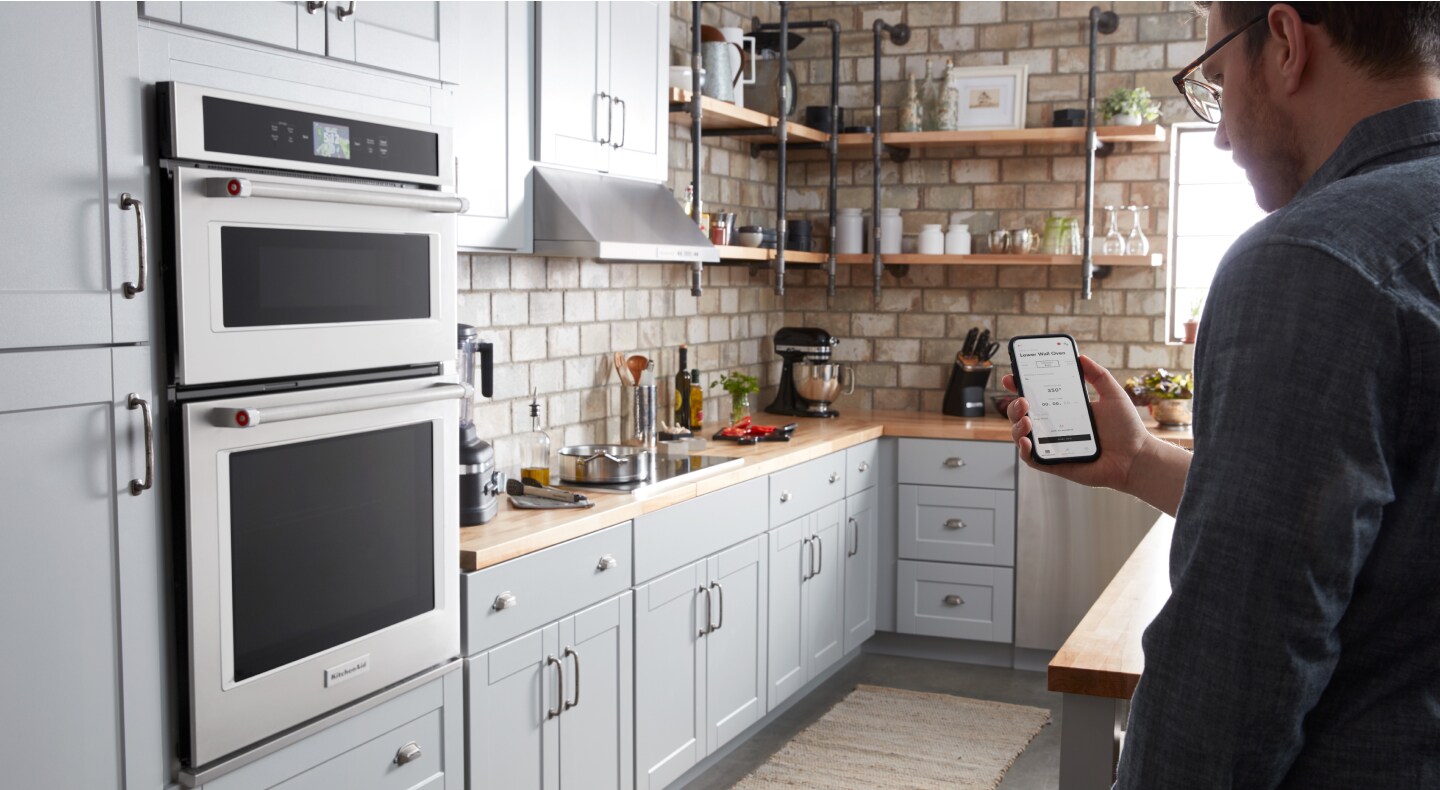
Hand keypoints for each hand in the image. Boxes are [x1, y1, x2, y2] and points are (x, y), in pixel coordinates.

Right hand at [1002, 355, 1151, 490]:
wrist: (1136, 457)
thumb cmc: (1126, 429)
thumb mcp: (1112, 394)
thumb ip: (1097, 375)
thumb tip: (1081, 357)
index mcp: (1063, 409)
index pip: (1035, 397)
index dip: (1019, 387)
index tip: (1011, 378)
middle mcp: (1054, 427)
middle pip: (1022, 415)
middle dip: (1014, 406)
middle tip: (1023, 399)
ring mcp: (1052, 445)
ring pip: (1021, 436)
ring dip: (1016, 425)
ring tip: (1027, 419)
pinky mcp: (1054, 463)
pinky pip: (1031, 459)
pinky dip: (1023, 450)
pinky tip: (1027, 440)